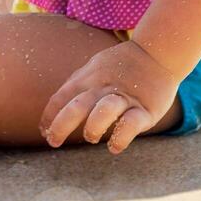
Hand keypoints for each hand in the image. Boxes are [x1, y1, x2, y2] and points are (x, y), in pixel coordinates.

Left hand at [38, 39, 181, 153]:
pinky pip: (131, 124)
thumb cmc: (121, 66)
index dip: (49, 116)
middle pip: (77, 106)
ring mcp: (125, 98)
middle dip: (61, 126)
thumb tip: (54, 112)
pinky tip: (114, 147)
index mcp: (88, 78)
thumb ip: (76, 86)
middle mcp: (103, 88)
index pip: (61, 97)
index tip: (44, 132)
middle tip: (53, 141)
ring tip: (91, 137)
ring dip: (93, 127)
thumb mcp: (94, 68)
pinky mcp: (146, 110)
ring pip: (104, 111)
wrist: (157, 53)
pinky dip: (121, 137)